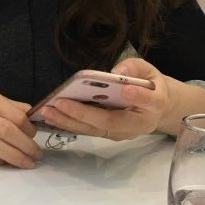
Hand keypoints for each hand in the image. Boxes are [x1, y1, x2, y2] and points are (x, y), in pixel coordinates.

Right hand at [0, 89, 42, 167]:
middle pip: (6, 131)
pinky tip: (6, 163)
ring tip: (27, 163)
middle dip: (25, 145)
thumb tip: (33, 119)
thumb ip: (10, 107)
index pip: (14, 115)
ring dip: (14, 156)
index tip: (35, 137)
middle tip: (37, 155)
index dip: (28, 129)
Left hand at [40, 58, 171, 140]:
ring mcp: (121, 133)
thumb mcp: (150, 70)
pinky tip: (51, 116)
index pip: (148, 102)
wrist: (157, 109)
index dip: (137, 97)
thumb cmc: (151, 86)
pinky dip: (68, 124)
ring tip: (47, 111)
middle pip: (110, 121)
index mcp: (156, 104)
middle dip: (83, 113)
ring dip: (68, 121)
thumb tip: (115, 72)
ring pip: (94, 129)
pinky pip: (88, 131)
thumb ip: (135, 68)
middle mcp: (138, 124)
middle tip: (59, 103)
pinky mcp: (108, 136)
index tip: (125, 90)